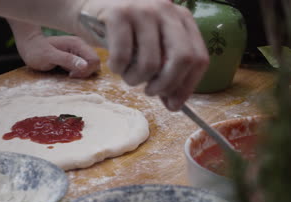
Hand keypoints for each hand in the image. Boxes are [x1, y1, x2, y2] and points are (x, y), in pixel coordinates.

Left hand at [11, 21, 99, 77]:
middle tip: (69, 75)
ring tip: (69, 74)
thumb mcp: (49, 56)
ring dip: (83, 73)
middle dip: (86, 73)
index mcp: (77, 44)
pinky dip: (80, 73)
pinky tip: (69, 73)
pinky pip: (85, 67)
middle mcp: (81, 46)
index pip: (94, 59)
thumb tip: (85, 65)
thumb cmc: (36, 51)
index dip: (86, 71)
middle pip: (95, 63)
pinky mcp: (76, 57)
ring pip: (92, 66)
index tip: (71, 74)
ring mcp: (79, 52)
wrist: (29, 46)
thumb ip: (67, 59)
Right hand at [79, 0, 208, 109]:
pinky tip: (115, 65)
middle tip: (151, 92)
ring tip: (128, 75)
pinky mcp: (118, 14)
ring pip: (150, 63)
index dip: (187, 87)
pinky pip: (122, 57)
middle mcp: (167, 11)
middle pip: (183, 59)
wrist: (91, 9)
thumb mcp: (152, 47)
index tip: (174, 104)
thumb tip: (174, 103)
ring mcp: (143, 10)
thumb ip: (166, 69)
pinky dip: (117, 69)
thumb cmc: (125, 34)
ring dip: (136, 80)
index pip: (199, 58)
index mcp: (182, 19)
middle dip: (166, 85)